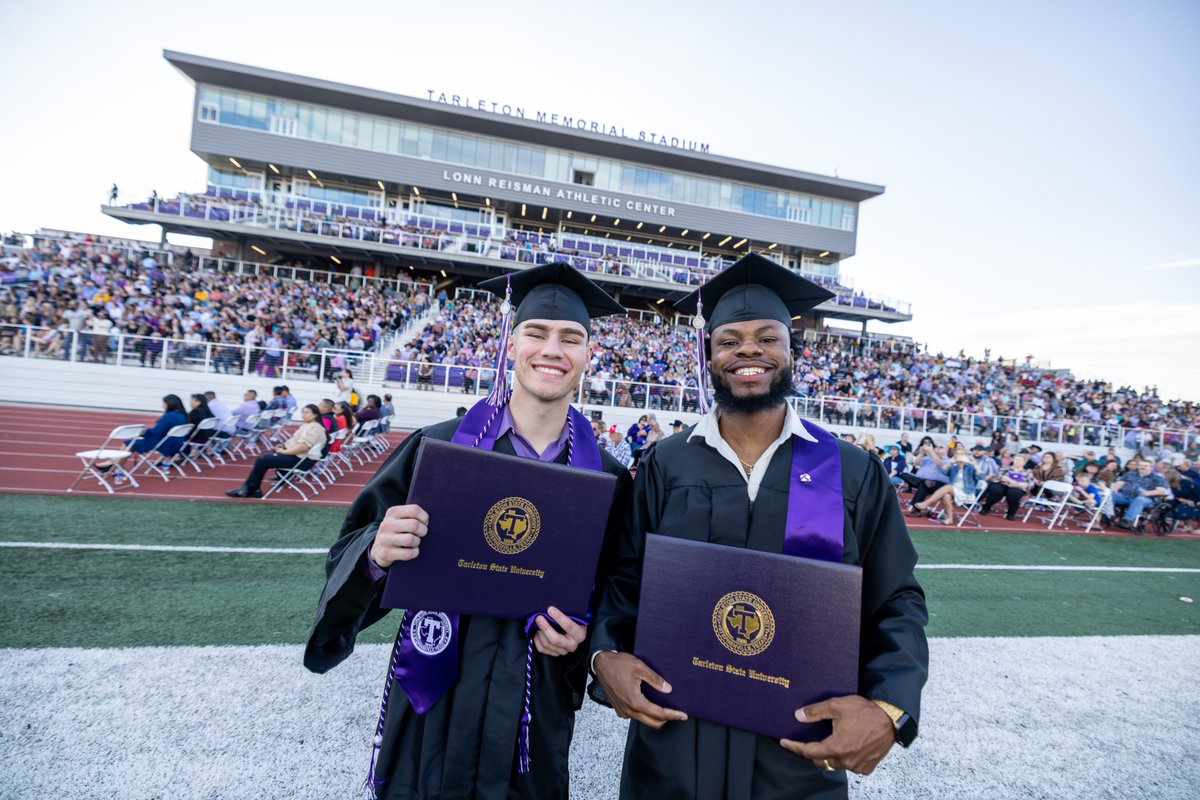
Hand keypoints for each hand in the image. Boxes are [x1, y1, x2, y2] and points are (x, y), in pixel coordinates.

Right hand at [369, 504, 428, 567]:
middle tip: (421, 534)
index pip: (414, 510)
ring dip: (417, 542)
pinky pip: (408, 553)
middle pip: (414, 525)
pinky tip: (412, 550)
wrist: (379, 548)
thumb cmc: (398, 530)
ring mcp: (385, 539)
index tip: (423, 523)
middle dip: (423, 530)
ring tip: (414, 542)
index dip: (424, 517)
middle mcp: (386, 524)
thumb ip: (413, 514)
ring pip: (411, 540)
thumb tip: (426, 520)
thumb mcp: (402, 517)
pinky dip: (414, 552)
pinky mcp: (385, 553)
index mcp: (392, 512)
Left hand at [532, 606, 585, 655]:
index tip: (550, 609)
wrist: (574, 631)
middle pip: (555, 640)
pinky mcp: (555, 654)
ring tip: (536, 623)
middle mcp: (572, 645)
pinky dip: (537, 640)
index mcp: (580, 634)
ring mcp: (563, 651)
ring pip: (547, 644)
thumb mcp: (574, 616)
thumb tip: (551, 607)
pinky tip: (536, 631)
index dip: (559, 617)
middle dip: (545, 628)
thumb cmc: (573, 620)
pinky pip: (542, 649)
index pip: (569, 627)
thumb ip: (566, 613)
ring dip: (540, 633)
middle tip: (538, 617)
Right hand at [592, 651, 687, 728]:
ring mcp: (622, 711)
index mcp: (635, 701)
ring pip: (644, 720)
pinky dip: (645, 714)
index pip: (658, 714)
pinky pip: (636, 716)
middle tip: (677, 713)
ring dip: (655, 717)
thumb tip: (668, 689)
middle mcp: (628, 710)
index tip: (683, 715)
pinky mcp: (619, 709)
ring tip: (665, 707)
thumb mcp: (639, 667)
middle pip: (653, 722)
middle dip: (667, 719)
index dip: (673, 715)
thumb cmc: (618, 664)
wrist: (601, 664)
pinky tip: (650, 704)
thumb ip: (655, 679)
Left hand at [780, 695, 894, 774]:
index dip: (794, 746)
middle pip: (820, 760)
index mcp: (835, 747)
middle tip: (804, 741)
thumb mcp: (837, 705)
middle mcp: (845, 761)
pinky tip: (843, 747)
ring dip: (827, 755)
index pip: (807, 751)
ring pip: (834, 764)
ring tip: (825, 742)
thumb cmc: (865, 712)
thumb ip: (816, 712)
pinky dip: (843, 758)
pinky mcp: (866, 767)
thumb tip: (798, 716)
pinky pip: (849, 766)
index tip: (784, 742)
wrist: (891, 720)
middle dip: (809, 752)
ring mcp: (857, 766)